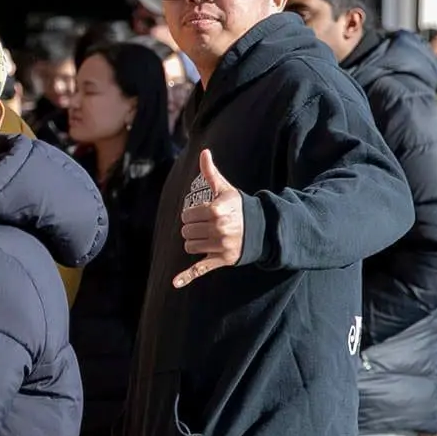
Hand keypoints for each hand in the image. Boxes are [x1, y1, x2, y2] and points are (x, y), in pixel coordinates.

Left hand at [173, 150, 243, 288]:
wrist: (261, 228)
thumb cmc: (239, 207)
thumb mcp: (225, 190)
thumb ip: (210, 173)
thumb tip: (204, 152)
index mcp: (217, 210)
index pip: (187, 215)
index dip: (191, 214)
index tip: (203, 213)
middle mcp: (219, 228)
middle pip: (186, 231)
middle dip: (192, 227)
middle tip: (206, 225)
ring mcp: (220, 246)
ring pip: (189, 246)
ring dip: (193, 242)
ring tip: (207, 236)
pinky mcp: (221, 260)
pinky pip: (200, 269)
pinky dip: (186, 277)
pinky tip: (175, 283)